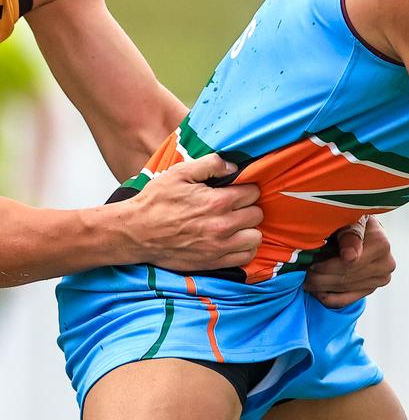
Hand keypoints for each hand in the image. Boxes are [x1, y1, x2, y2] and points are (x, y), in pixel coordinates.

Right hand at [124, 154, 262, 269]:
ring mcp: (218, 247)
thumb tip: (234, 167)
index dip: (246, 189)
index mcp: (217, 202)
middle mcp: (222, 226)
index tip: (236, 191)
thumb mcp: (180, 173)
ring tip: (236, 224)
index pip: (253, 193)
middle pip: (257, 214)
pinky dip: (244, 248)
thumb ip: (211, 164)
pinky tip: (233, 240)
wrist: (134, 233)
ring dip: (249, 229)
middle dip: (248, 208)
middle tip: (234, 207)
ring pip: (255, 237)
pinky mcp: (213, 262)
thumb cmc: (155, 201)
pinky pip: (245, 257)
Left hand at [304, 216, 395, 307]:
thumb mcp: (350, 218)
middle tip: (303, 273)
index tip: (310, 263)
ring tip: (306, 280)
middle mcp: (386, 263)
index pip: (350, 263)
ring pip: (344, 289)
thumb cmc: (351, 219)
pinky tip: (317, 291)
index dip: (326, 265)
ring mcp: (381, 279)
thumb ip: (350, 233)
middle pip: (346, 277)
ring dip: (322, 286)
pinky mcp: (372, 288)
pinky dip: (329, 297)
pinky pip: (346, 300)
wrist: (361, 228)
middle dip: (321, 277)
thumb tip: (350, 257)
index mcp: (381, 244)